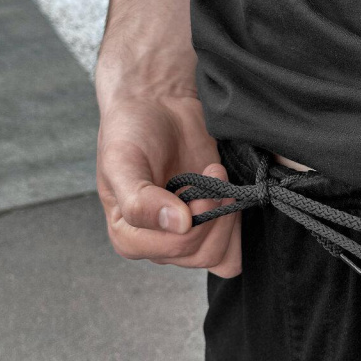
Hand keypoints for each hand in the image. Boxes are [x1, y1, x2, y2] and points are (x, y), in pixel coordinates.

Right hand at [95, 49, 240, 275]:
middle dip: (213, 211)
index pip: (174, 247)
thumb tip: (179, 226)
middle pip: (200, 252)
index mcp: (129, 236)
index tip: (198, 178)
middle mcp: (157, 243)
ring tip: (217, 179)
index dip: (195, 215)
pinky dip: (237, 227)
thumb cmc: (132, 131)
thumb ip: (140, 200)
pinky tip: (228, 195)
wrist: (157, 107)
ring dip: (227, 213)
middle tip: (212, 173)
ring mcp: (187, 237)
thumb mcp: (123, 161)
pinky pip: (232, 252)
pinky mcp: (211, 226)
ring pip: (219, 254)